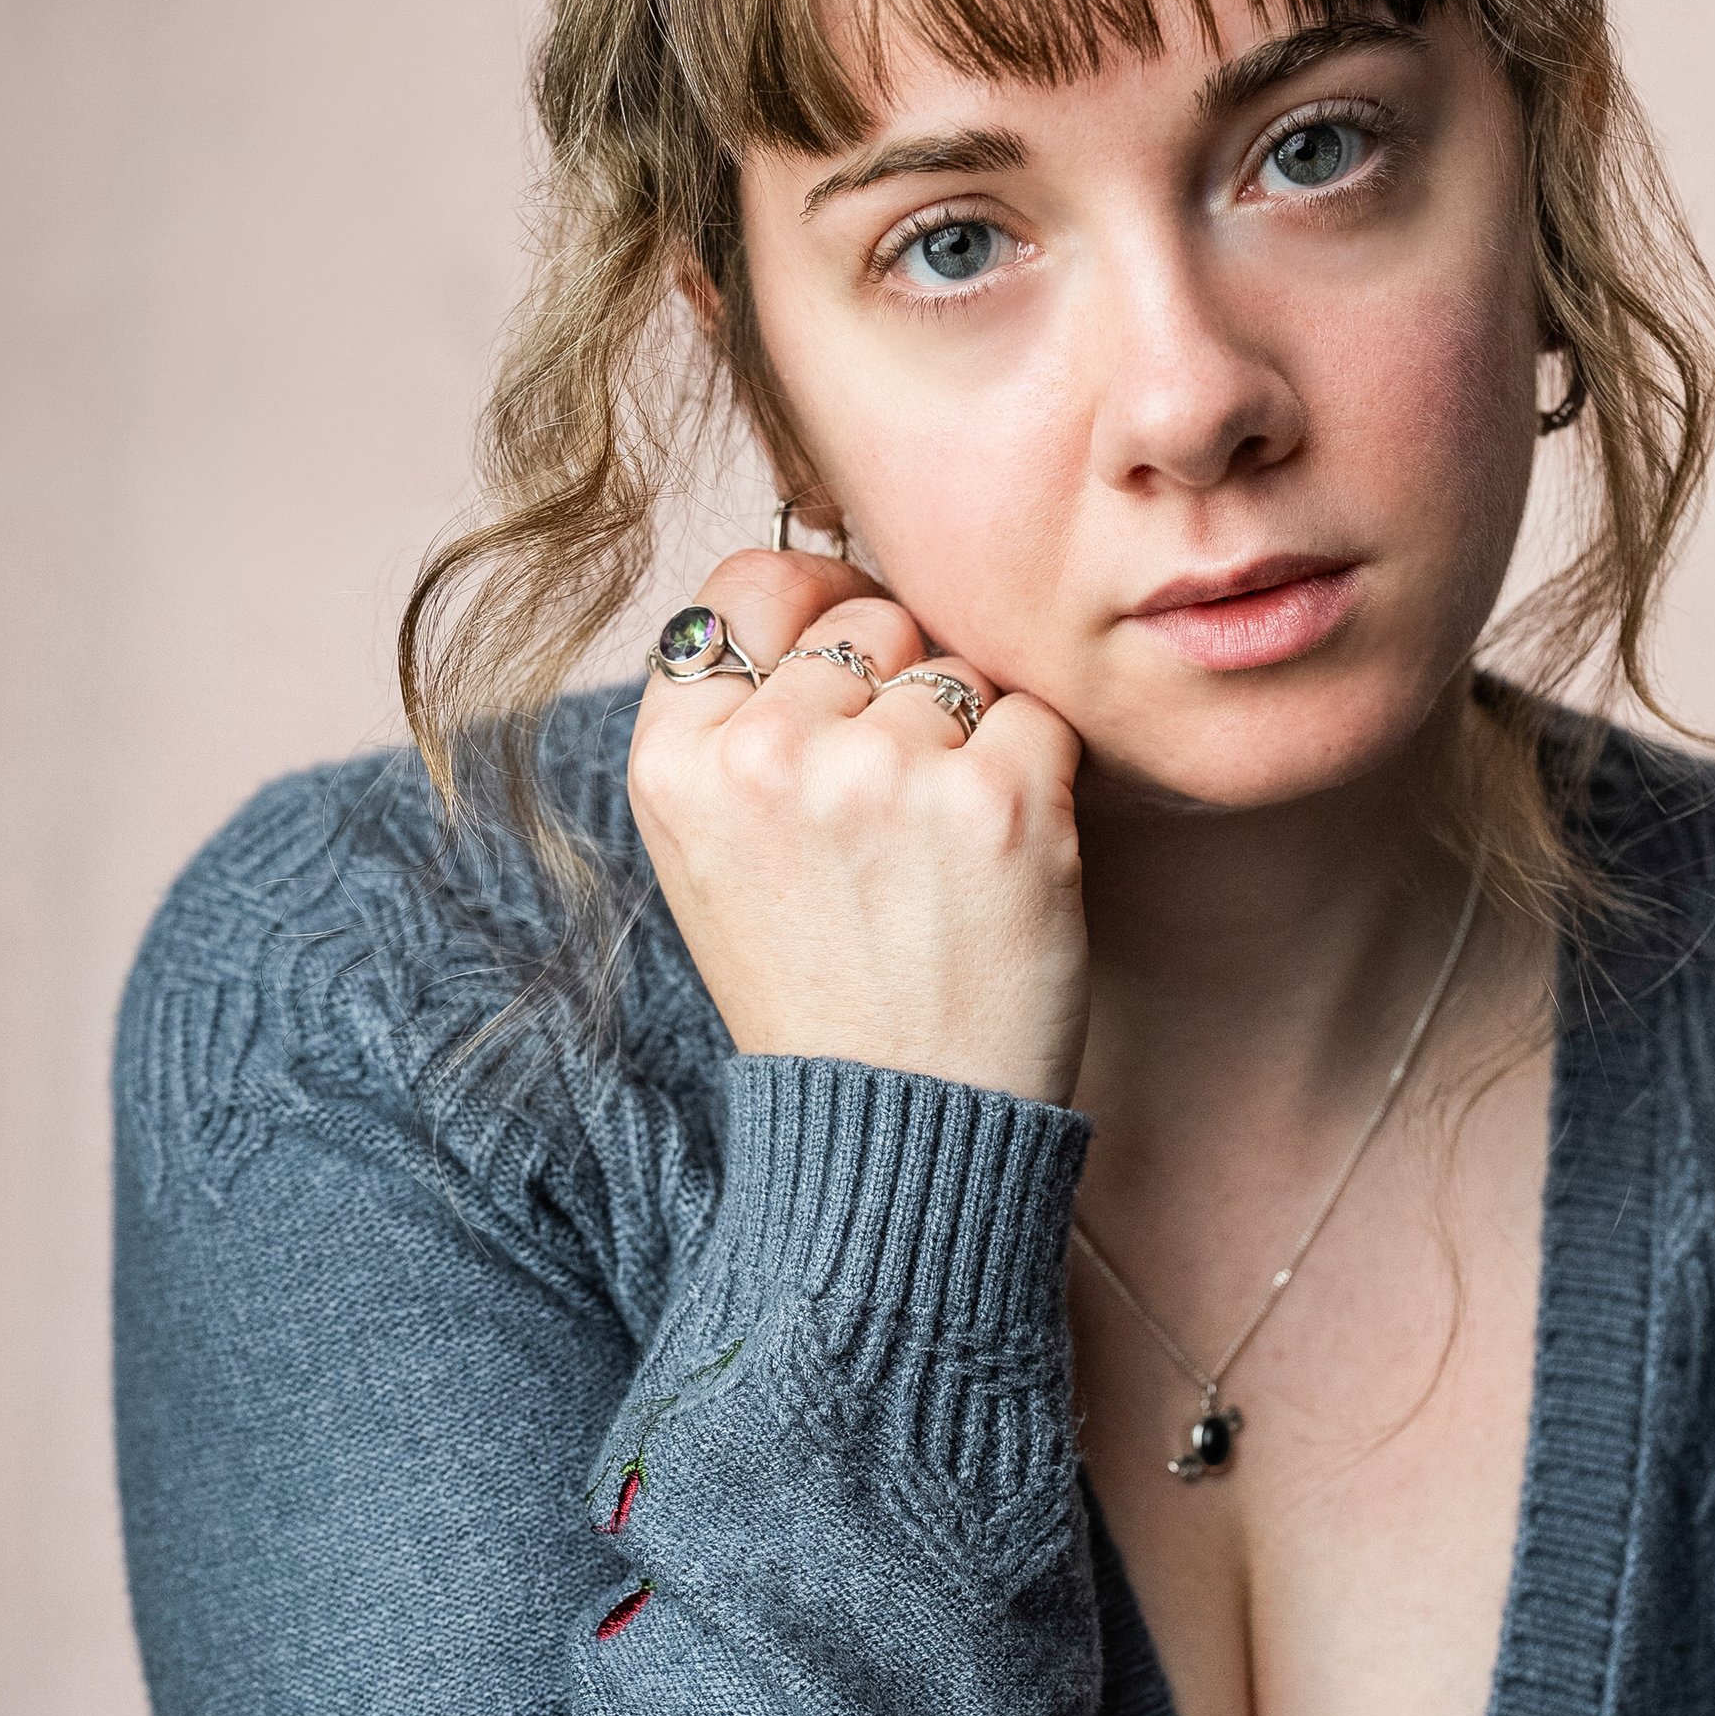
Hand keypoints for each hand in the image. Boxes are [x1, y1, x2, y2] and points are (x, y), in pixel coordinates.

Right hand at [628, 550, 1088, 1107]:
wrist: (898, 1129)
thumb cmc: (818, 988)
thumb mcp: (714, 853)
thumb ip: (736, 723)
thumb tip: (818, 586)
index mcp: (676, 765)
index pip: (743, 588)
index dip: (806, 608)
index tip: (840, 665)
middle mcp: (766, 755)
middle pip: (866, 618)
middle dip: (895, 689)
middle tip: (891, 816)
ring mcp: (883, 773)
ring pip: (957, 668)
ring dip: (969, 740)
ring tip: (940, 854)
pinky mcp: (996, 802)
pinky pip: (1038, 717)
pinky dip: (1038, 779)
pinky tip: (1000, 863)